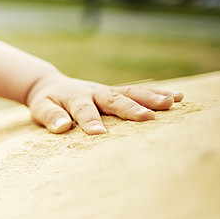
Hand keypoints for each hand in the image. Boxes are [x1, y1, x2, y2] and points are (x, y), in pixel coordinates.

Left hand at [25, 75, 183, 134]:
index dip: (90, 121)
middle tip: (148, 117)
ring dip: (151, 98)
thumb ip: (50, 117)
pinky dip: (157, 93)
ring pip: (131, 93)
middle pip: (114, 100)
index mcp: (74, 98)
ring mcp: (107, 91)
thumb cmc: (46, 102)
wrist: (50, 85)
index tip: (98, 133)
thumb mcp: (41, 108)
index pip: (83, 110)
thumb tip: (61, 126)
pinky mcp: (116, 92)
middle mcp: (94, 92)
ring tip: (171, 102)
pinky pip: (137, 92)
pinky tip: (178, 97)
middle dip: (131, 108)